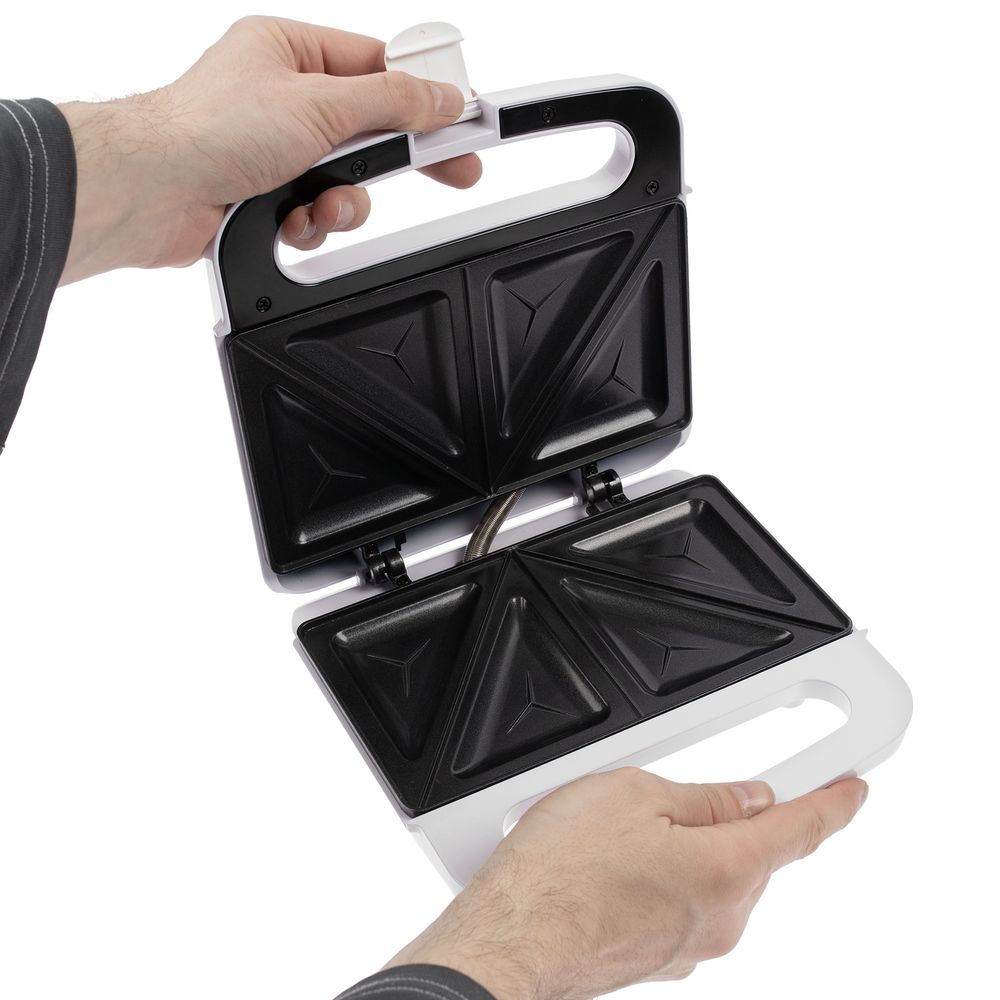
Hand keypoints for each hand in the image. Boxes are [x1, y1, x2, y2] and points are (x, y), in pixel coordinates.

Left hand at [57, 16, 480, 282]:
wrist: (155, 192)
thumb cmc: (211, 129)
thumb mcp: (320, 104)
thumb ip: (391, 102)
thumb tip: (441, 98)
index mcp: (291, 51)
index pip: (379, 66)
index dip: (424, 93)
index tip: (463, 116)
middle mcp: (284, 98)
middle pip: (369, 128)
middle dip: (398, 157)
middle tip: (455, 172)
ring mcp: (276, 150)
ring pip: (346, 181)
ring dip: (344, 201)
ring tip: (323, 204)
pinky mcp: (267, 197)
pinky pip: (317, 213)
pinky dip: (312, 223)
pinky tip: (292, 220)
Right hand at [387, 768, 867, 999]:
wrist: (512, 940)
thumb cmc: (560, 872)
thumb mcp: (632, 793)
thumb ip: (703, 795)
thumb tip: (743, 798)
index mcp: (727, 871)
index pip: (801, 829)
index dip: (833, 802)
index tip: (853, 788)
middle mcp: (721, 919)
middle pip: (749, 853)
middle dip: (725, 818)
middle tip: (670, 791)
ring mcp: (688, 946)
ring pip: (709, 877)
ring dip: (684, 847)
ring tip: (614, 830)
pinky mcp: (657, 956)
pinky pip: (677, 902)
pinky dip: (659, 876)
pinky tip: (606, 863)